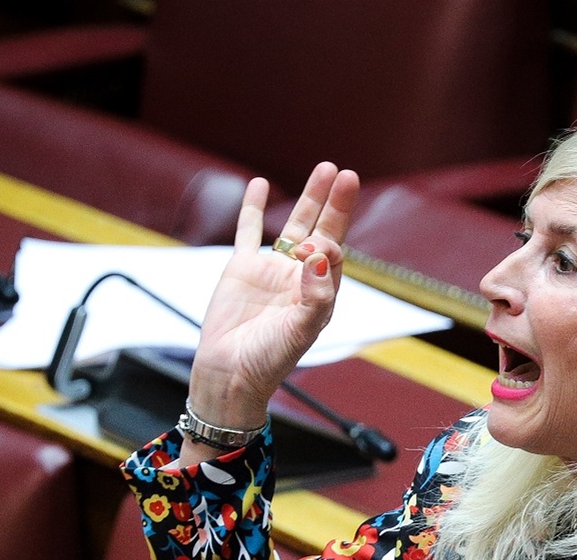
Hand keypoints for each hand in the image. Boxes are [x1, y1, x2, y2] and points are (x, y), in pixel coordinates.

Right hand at [182, 163, 360, 454]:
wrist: (230, 373)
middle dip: (335, 204)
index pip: (335, 255)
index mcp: (321, 293)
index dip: (328, 244)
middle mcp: (300, 278)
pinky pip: (250, 231)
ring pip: (294, 225)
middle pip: (323, 231)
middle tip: (346, 175)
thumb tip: (320, 257)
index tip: (313, 251)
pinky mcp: (242, 268)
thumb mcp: (301, 332)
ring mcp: (271, 270)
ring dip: (309, 199)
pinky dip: (254, 208)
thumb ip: (316, 297)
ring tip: (324, 169)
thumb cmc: (270, 360)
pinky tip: (260, 185)